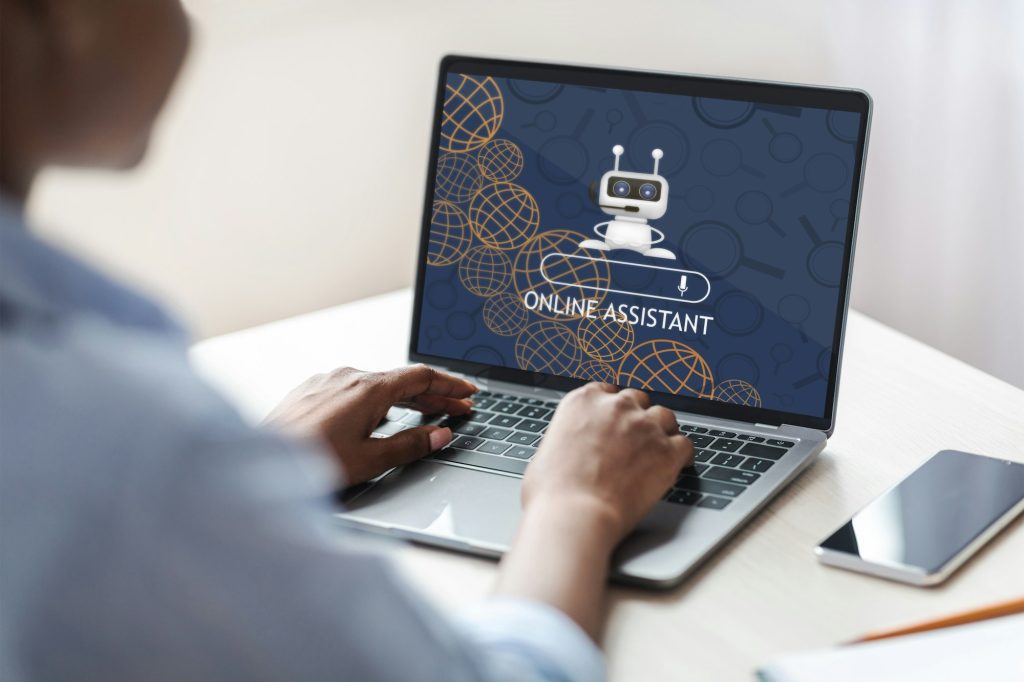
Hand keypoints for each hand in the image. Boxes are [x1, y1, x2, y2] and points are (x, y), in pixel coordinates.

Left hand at [265, 365, 476, 484]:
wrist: (256, 464)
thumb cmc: (309, 464)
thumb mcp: (370, 460)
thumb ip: (410, 445)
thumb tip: (441, 436)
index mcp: (368, 389)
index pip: (422, 378)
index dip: (450, 386)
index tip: (469, 393)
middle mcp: (348, 376)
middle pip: (401, 380)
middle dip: (434, 395)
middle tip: (458, 407)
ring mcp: (326, 381)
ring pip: (376, 384)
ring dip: (404, 397)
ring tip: (424, 412)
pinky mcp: (309, 391)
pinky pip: (352, 389)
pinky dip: (376, 399)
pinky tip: (377, 415)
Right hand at [496, 382, 692, 639]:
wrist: (574, 514)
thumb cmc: (552, 492)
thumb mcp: (547, 451)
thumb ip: (567, 438)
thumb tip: (570, 449)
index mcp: (583, 401)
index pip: (607, 391)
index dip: (612, 408)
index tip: (614, 421)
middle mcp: (616, 406)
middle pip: (637, 400)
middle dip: (637, 418)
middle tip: (634, 440)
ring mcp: (644, 427)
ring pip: (665, 417)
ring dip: (662, 431)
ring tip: (657, 451)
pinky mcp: (666, 452)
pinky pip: (684, 445)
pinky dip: (681, 456)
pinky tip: (676, 466)